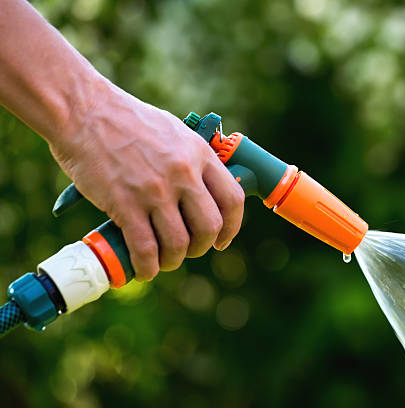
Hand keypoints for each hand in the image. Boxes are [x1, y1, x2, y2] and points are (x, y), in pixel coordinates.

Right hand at [49, 80, 243, 280]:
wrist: (83, 111)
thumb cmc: (126, 120)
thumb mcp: (174, 132)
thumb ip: (192, 159)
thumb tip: (203, 188)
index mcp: (199, 154)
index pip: (232, 199)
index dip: (232, 227)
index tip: (222, 240)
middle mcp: (183, 174)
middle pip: (209, 227)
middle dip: (202, 247)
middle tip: (189, 250)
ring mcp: (155, 190)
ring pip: (179, 243)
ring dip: (173, 260)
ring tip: (163, 260)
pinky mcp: (125, 204)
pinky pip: (145, 248)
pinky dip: (147, 266)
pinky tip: (143, 269)